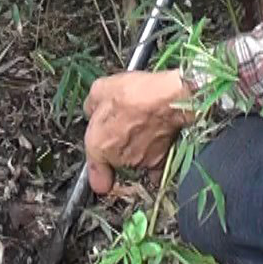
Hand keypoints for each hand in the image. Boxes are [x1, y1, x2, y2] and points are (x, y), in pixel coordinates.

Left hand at [82, 70, 192, 194]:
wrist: (170, 100)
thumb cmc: (134, 93)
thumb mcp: (101, 89)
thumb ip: (92, 107)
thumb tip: (93, 111)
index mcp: (98, 145)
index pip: (94, 174)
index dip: (99, 173)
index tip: (102, 171)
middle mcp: (117, 159)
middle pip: (115, 162)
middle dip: (119, 150)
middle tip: (126, 130)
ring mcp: (140, 163)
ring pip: (135, 163)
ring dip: (137, 152)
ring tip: (144, 129)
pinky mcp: (162, 162)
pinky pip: (155, 168)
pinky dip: (155, 159)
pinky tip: (157, 143)